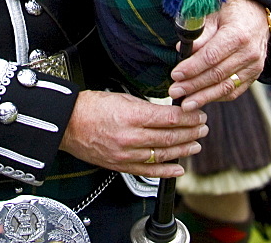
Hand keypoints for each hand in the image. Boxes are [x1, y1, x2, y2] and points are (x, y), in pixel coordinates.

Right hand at [60, 89, 206, 176]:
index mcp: (131, 116)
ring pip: (163, 155)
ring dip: (183, 150)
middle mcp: (131, 137)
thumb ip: (144, 107)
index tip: (197, 114)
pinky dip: (166, 171)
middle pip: (169, 137)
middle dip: (190, 132)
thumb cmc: (90, 107)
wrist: (68, 124)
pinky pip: (149, 171)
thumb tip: (166, 112)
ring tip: (195, 144)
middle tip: (202, 127)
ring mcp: (127, 154)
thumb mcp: (120, 97)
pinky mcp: (122, 166)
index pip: (168, 118)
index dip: (187, 117)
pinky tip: (179, 168)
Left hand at [167, 0, 268, 110]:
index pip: (211, 56)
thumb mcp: (213, 13)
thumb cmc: (230, 11)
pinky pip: (235, 91)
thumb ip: (199, 33)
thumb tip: (181, 50)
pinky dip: (217, 96)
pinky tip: (202, 100)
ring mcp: (254, 66)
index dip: (192, 68)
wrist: (258, 14)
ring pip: (226, 87)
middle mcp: (249, 53)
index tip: (175, 75)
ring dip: (204, 97)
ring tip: (185, 104)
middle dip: (193, 86)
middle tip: (174, 91)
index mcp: (238, 34)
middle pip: (217, 74)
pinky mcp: (254, 75)